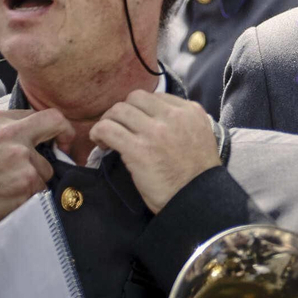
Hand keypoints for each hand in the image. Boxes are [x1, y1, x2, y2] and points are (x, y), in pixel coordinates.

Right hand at [0, 107, 68, 231]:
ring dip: (35, 180)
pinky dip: (30, 197)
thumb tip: (41, 127)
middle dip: (53, 154)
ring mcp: (21, 162)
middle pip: (55, 140)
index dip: (62, 129)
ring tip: (9, 185)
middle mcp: (12, 136)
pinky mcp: (26, 185)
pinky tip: (9, 197)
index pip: (51, 116)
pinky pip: (41, 190)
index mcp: (1, 120)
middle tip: (43, 165)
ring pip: (47, 171)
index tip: (61, 141)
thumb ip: (10, 125)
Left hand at [91, 91, 219, 213]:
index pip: (156, 97)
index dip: (141, 109)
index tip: (136, 124)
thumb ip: (181, 122)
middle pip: (135, 98)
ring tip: (107, 136)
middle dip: (124, 112)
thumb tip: (153, 119)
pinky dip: (98, 132)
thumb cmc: (197, 175)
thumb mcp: (199, 136)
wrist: (197, 200)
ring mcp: (155, 131)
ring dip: (109, 121)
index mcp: (190, 111)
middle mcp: (173, 116)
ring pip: (119, 110)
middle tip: (119, 128)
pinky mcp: (138, 149)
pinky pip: (107, 129)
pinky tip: (101, 143)